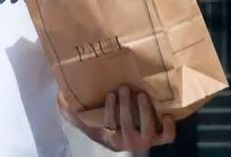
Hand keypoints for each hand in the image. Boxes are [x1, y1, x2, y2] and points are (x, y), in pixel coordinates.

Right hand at [58, 86, 175, 151]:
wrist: (119, 135)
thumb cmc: (99, 122)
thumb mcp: (82, 117)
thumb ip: (71, 108)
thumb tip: (60, 95)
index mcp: (110, 137)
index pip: (110, 125)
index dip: (111, 110)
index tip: (110, 93)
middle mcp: (128, 142)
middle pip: (128, 126)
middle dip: (125, 107)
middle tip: (124, 88)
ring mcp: (145, 141)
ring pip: (148, 131)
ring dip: (144, 112)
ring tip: (140, 94)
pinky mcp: (158, 138)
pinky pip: (167, 137)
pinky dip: (169, 127)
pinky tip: (166, 112)